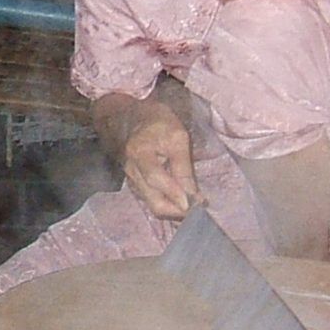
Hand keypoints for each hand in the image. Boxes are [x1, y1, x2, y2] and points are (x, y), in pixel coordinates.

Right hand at [120, 99, 198, 220]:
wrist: (136, 118)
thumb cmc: (160, 123)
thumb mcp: (178, 138)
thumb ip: (183, 167)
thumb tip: (192, 196)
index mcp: (140, 153)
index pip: (156, 179)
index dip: (175, 194)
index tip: (195, 204)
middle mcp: (132, 170)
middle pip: (153, 201)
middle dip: (177, 210)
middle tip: (198, 209)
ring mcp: (131, 180)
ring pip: (152, 205)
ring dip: (174, 209)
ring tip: (194, 204)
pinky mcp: (135, 185)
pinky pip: (152, 201)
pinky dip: (168, 204)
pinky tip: (182, 200)